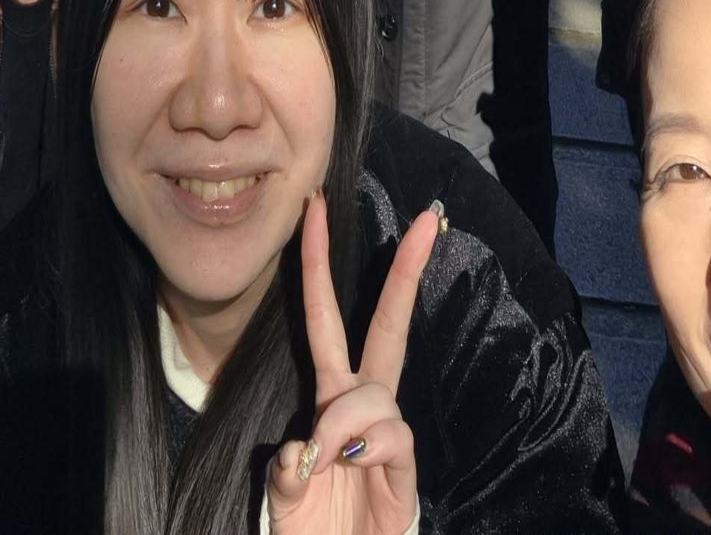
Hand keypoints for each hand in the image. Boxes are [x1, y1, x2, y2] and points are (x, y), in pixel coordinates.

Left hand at [268, 191, 439, 534]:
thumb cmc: (311, 528)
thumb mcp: (281, 492)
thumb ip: (285, 469)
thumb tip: (304, 449)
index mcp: (330, 393)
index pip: (325, 315)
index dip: (317, 261)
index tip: (316, 207)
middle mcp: (362, 402)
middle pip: (388, 324)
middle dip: (406, 271)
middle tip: (429, 218)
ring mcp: (386, 432)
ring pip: (372, 393)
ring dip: (341, 420)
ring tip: (324, 460)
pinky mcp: (405, 468)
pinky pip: (390, 435)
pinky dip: (363, 448)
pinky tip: (349, 467)